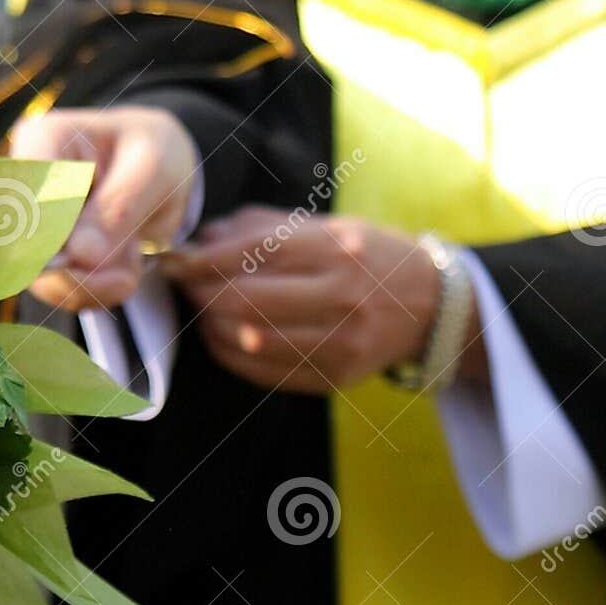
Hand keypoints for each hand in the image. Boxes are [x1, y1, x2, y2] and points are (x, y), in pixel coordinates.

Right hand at [12, 106, 198, 310]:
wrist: (155, 172)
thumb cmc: (152, 154)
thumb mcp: (153, 171)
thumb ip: (117, 209)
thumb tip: (80, 255)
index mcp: (42, 141)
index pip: (26, 199)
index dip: (51, 239)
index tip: (89, 257)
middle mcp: (22, 182)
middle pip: (26, 246)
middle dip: (80, 273)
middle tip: (126, 279)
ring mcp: (27, 223)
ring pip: (41, 277)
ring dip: (93, 285)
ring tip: (130, 269)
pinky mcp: (40, 253)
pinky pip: (58, 288)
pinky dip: (95, 289)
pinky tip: (120, 269)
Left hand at [162, 207, 458, 393]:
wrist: (431, 307)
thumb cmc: (365, 258)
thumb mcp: (325, 226)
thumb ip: (260, 227)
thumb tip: (200, 238)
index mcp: (338, 250)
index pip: (254, 253)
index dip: (202, 259)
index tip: (174, 259)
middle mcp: (343, 297)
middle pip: (244, 301)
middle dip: (200, 293)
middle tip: (183, 284)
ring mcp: (341, 343)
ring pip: (249, 340)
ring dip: (210, 324)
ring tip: (202, 307)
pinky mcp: (335, 378)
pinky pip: (263, 371)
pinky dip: (229, 353)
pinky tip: (221, 334)